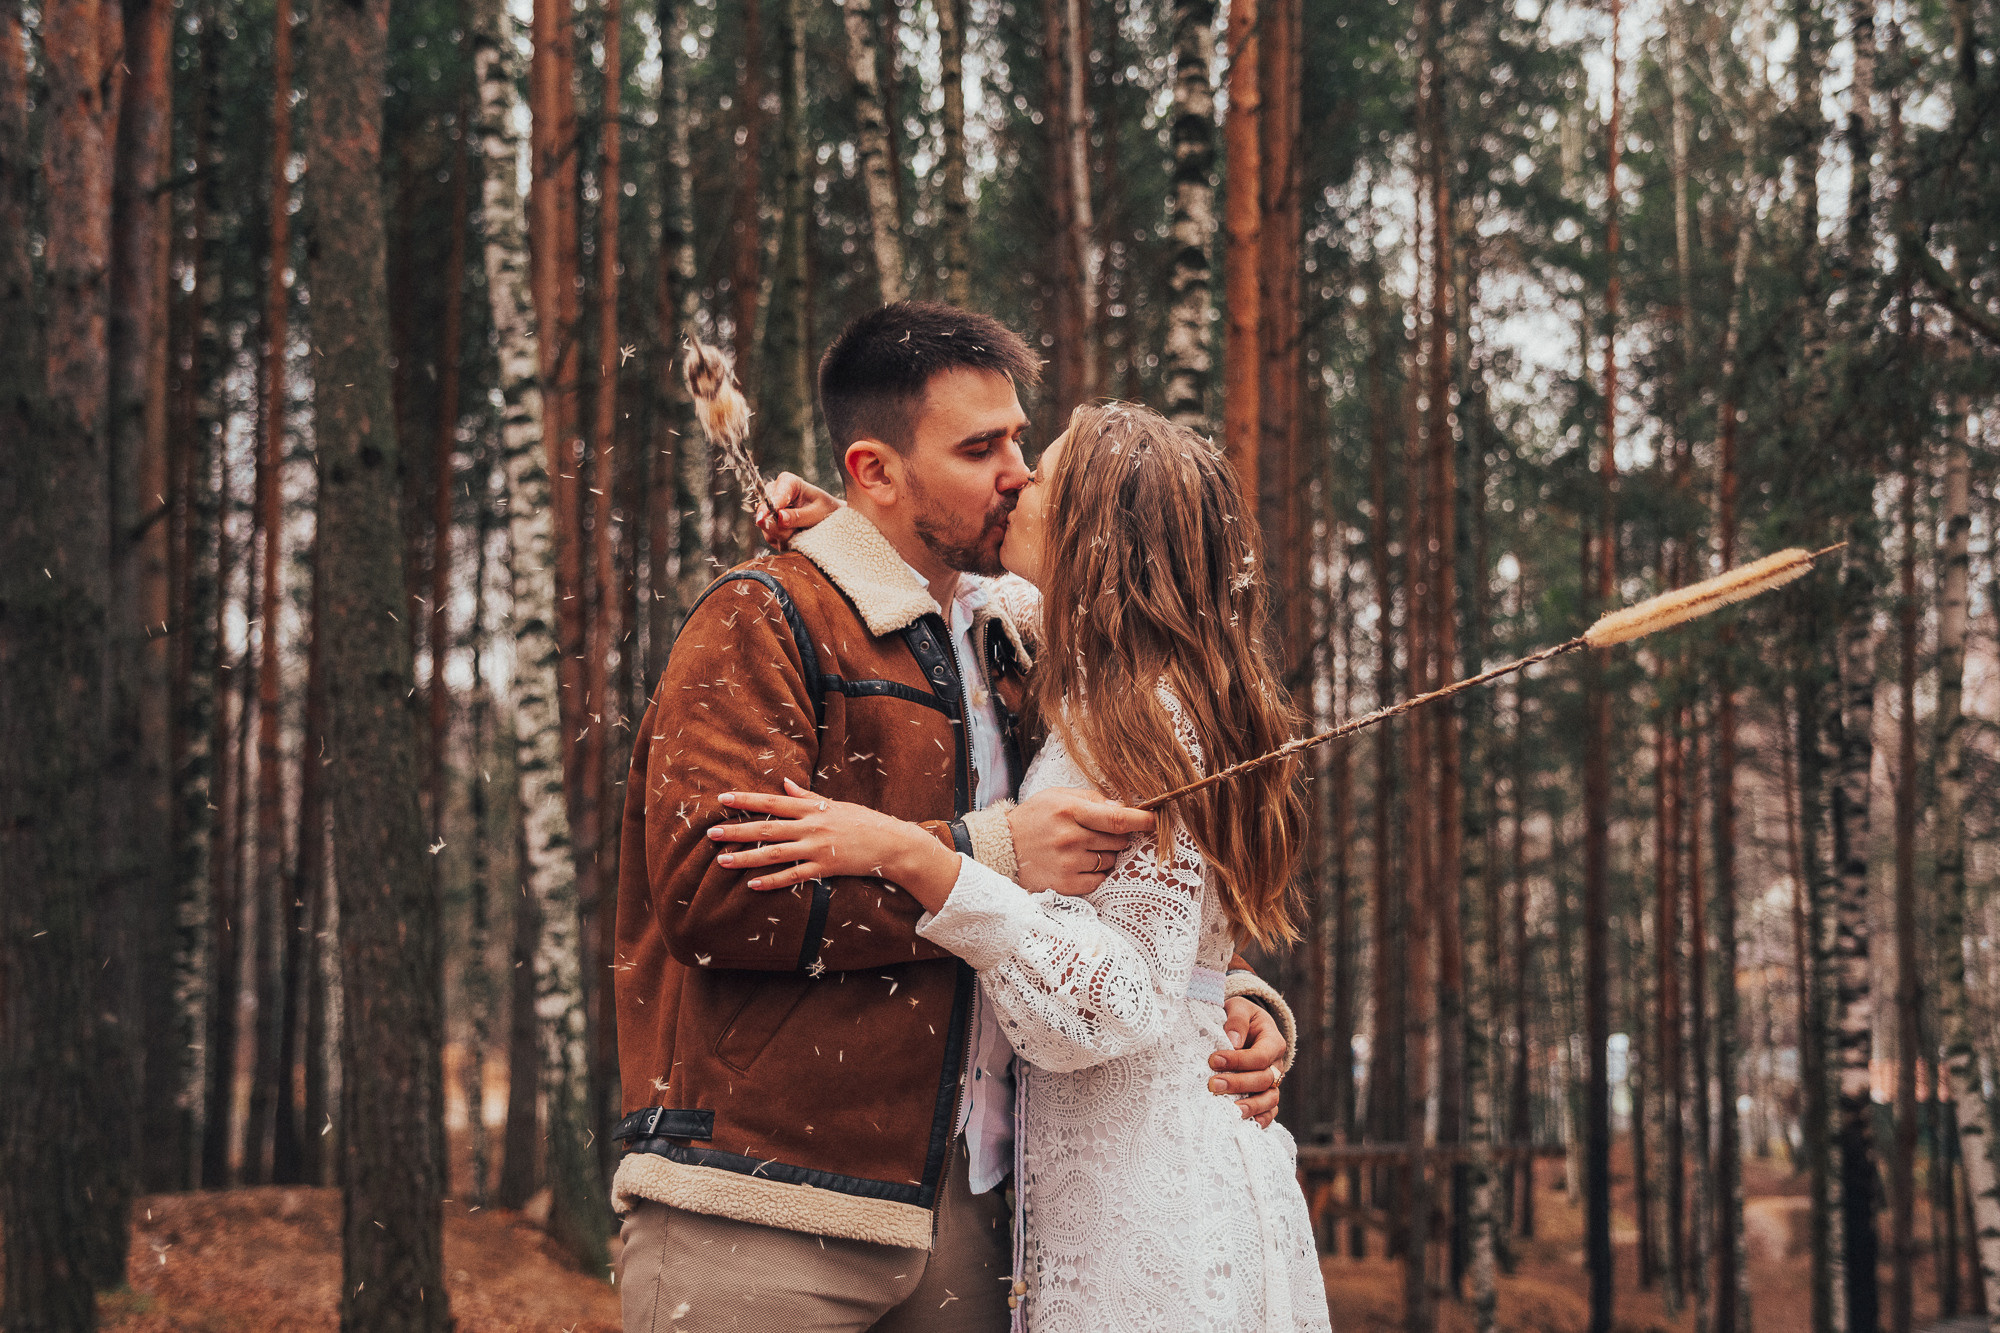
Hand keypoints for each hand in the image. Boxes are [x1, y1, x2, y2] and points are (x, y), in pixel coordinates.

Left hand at [707, 779, 961, 910]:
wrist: (892, 843)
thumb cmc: (863, 821)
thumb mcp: (835, 803)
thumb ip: (807, 796)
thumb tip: (784, 783)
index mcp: (812, 807)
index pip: (772, 802)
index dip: (746, 800)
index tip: (722, 798)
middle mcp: (811, 826)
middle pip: (766, 828)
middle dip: (736, 830)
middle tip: (710, 833)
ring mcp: (817, 848)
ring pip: (774, 853)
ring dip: (746, 858)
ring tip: (722, 860)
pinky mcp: (825, 868)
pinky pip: (793, 876)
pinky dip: (772, 881)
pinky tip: (753, 884)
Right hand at [755, 473, 841, 548]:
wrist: (829, 520)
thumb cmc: (826, 510)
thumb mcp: (817, 513)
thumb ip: (798, 516)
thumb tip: (780, 517)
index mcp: (787, 482)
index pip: (775, 493)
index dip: (772, 505)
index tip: (767, 515)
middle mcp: (774, 494)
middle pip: (765, 511)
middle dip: (779, 525)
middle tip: (796, 531)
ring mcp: (769, 510)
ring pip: (767, 527)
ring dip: (784, 535)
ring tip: (801, 532)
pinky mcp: (769, 526)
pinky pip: (771, 538)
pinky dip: (784, 541)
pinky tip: (797, 536)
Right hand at [1007, 787, 1155, 894]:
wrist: (1002, 848)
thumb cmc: (1034, 818)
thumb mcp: (1057, 796)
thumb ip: (1091, 799)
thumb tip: (1123, 808)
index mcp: (1070, 810)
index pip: (1117, 818)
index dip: (1141, 820)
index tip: (1155, 820)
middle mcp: (1070, 837)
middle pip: (1118, 841)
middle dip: (1118, 837)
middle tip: (1099, 834)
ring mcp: (1068, 862)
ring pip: (1111, 861)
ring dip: (1106, 855)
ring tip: (1082, 849)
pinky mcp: (1066, 883)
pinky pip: (1099, 879)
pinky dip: (1096, 873)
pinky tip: (1080, 864)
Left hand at [1208, 997, 1285, 1126]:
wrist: (1244, 1026)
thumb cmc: (1239, 1017)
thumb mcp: (1238, 1008)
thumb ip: (1236, 1020)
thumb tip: (1232, 1039)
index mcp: (1272, 1041)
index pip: (1260, 1056)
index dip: (1238, 1061)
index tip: (1213, 1060)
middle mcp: (1276, 1064)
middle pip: (1264, 1080)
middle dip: (1238, 1084)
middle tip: (1212, 1085)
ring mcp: (1272, 1082)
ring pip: (1270, 1099)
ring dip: (1250, 1106)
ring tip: (1230, 1111)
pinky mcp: (1265, 1094)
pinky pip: (1270, 1111)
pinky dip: (1261, 1119)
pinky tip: (1244, 1123)